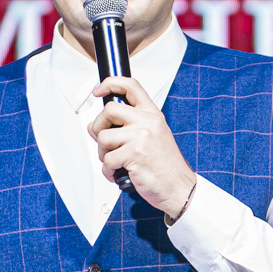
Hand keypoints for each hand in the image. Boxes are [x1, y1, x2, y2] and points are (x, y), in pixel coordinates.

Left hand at [88, 75, 196, 217]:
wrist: (180, 188)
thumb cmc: (167, 167)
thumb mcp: (149, 140)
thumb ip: (124, 129)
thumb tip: (93, 126)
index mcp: (153, 115)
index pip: (130, 86)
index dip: (110, 83)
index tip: (99, 91)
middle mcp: (148, 122)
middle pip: (109, 110)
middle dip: (98, 127)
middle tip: (104, 141)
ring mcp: (141, 137)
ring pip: (103, 137)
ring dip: (103, 153)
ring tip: (115, 162)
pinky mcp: (134, 154)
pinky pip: (107, 160)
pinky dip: (108, 171)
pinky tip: (117, 174)